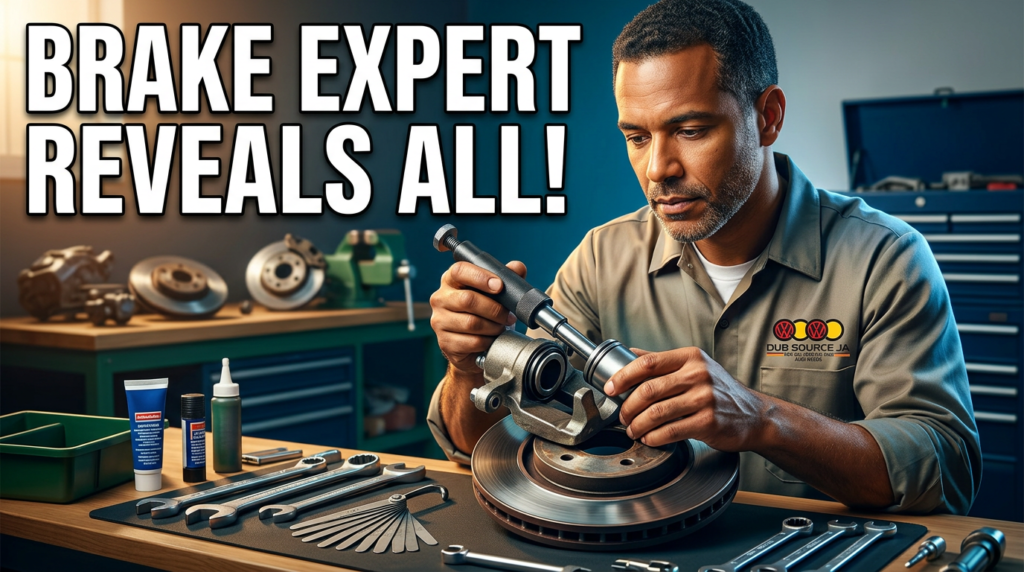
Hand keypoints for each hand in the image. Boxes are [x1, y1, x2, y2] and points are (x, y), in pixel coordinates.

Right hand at [429, 260, 525, 375]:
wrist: (473, 345)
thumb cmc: (483, 312)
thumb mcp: (495, 293)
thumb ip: (506, 277)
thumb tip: (517, 267)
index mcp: (451, 280)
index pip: (459, 271)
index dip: (480, 277)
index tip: (499, 286)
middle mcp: (440, 298)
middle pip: (467, 299)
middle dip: (494, 309)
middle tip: (509, 316)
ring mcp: (439, 321)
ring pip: (471, 323)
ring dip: (493, 326)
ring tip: (501, 328)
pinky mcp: (445, 342)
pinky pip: (472, 342)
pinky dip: (488, 341)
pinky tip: (492, 340)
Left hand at [606, 347, 767, 450]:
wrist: (755, 415)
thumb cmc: (720, 391)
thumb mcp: (695, 366)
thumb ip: (663, 361)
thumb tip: (629, 352)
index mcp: (690, 357)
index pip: (647, 362)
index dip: (623, 376)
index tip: (610, 388)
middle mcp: (698, 374)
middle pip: (648, 390)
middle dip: (628, 406)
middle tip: (622, 415)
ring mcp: (705, 398)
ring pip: (657, 413)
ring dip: (638, 424)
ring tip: (633, 429)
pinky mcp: (709, 422)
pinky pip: (671, 431)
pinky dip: (654, 437)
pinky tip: (649, 438)